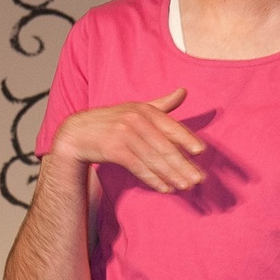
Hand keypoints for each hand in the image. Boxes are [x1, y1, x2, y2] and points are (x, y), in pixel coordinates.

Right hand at [52, 88, 205, 193]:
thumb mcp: (136, 108)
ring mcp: (124, 135)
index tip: (201, 151)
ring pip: (153, 159)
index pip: (170, 126)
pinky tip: (164, 188)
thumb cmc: (112, 121)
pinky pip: (138, 167)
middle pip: (164, 146)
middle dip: (183, 164)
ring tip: (185, 186)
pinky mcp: (113, 150)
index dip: (187, 139)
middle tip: (198, 179)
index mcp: (145, 110)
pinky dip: (152, 179)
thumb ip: (162, 104)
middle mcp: (135, 120)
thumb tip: (184, 92)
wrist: (78, 132)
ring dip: (171, 175)